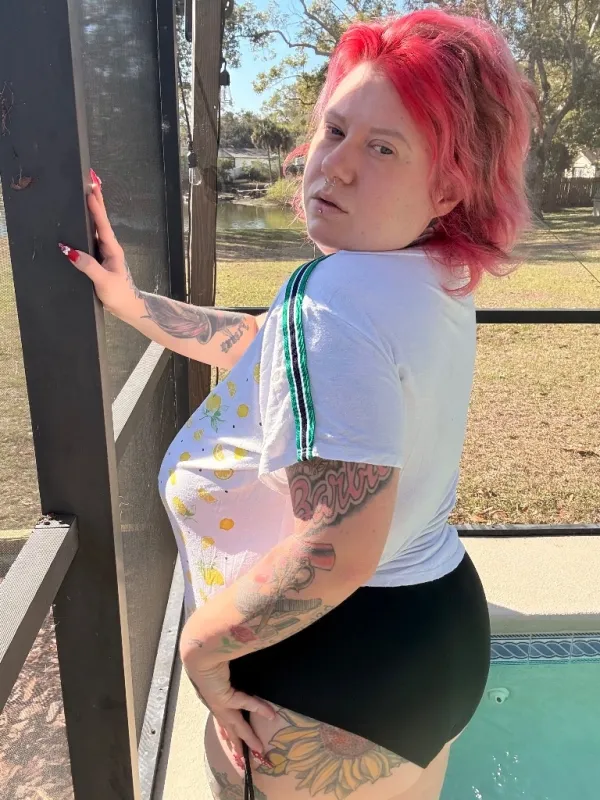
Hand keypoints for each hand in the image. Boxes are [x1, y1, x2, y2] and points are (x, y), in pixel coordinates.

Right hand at [58, 169, 140, 317]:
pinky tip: (80, 222)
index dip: (97, 207)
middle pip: (100, 221)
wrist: (128, 308)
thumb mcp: (103, 281)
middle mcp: (109, 248)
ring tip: (85, 195)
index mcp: (112, 250)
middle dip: (96, 202)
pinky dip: (87, 227)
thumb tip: (70, 250)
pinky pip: (91, 240)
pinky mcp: (99, 260)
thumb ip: (88, 266)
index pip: (103, 224)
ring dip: (91, 212)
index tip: (91, 190)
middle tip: (90, 182)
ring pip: (96, 229)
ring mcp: (104, 253)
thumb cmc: (120, 295)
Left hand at [183, 658, 274, 760]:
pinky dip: (258, 708)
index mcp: (213, 698)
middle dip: (240, 742)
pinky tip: (270, 714)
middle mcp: (215, 704)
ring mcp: (219, 703)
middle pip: (230, 728)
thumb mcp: (220, 668)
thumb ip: (230, 673)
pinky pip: (244, 703)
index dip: (230, 731)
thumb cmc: (209, 656)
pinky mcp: (224, 697)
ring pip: (236, 724)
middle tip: (249, 757)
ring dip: (248, 737)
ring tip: (259, 748)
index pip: (224, 718)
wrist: (199, 653)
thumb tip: (238, 674)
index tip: (234, 742)